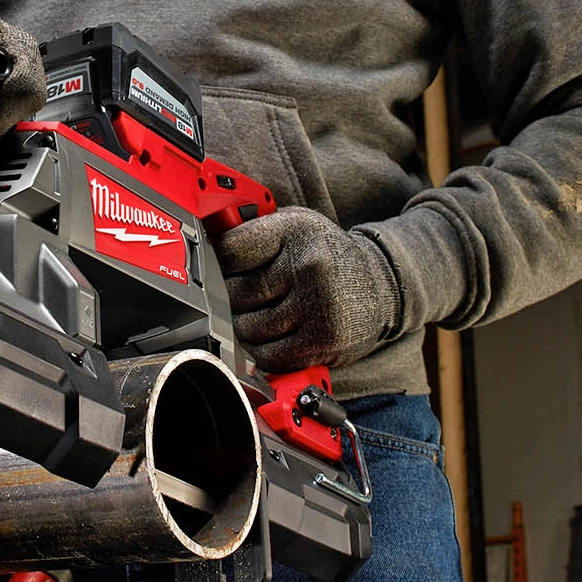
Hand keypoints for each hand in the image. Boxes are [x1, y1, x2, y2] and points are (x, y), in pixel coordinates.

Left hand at [216, 208, 401, 372]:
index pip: (230, 250)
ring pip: (248, 329)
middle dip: (234, 298)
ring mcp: (318, 305)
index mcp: (297, 229)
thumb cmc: (325, 257)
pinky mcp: (322, 341)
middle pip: (234, 294)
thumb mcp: (295, 226)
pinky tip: (280, 335)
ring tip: (269, 314)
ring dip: (249, 327)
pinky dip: (266, 351)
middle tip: (252, 295)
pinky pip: (268, 356)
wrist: (380, 285)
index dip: (221, 263)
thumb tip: (201, 244)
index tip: (227, 267)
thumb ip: (252, 230)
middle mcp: (309, 265)